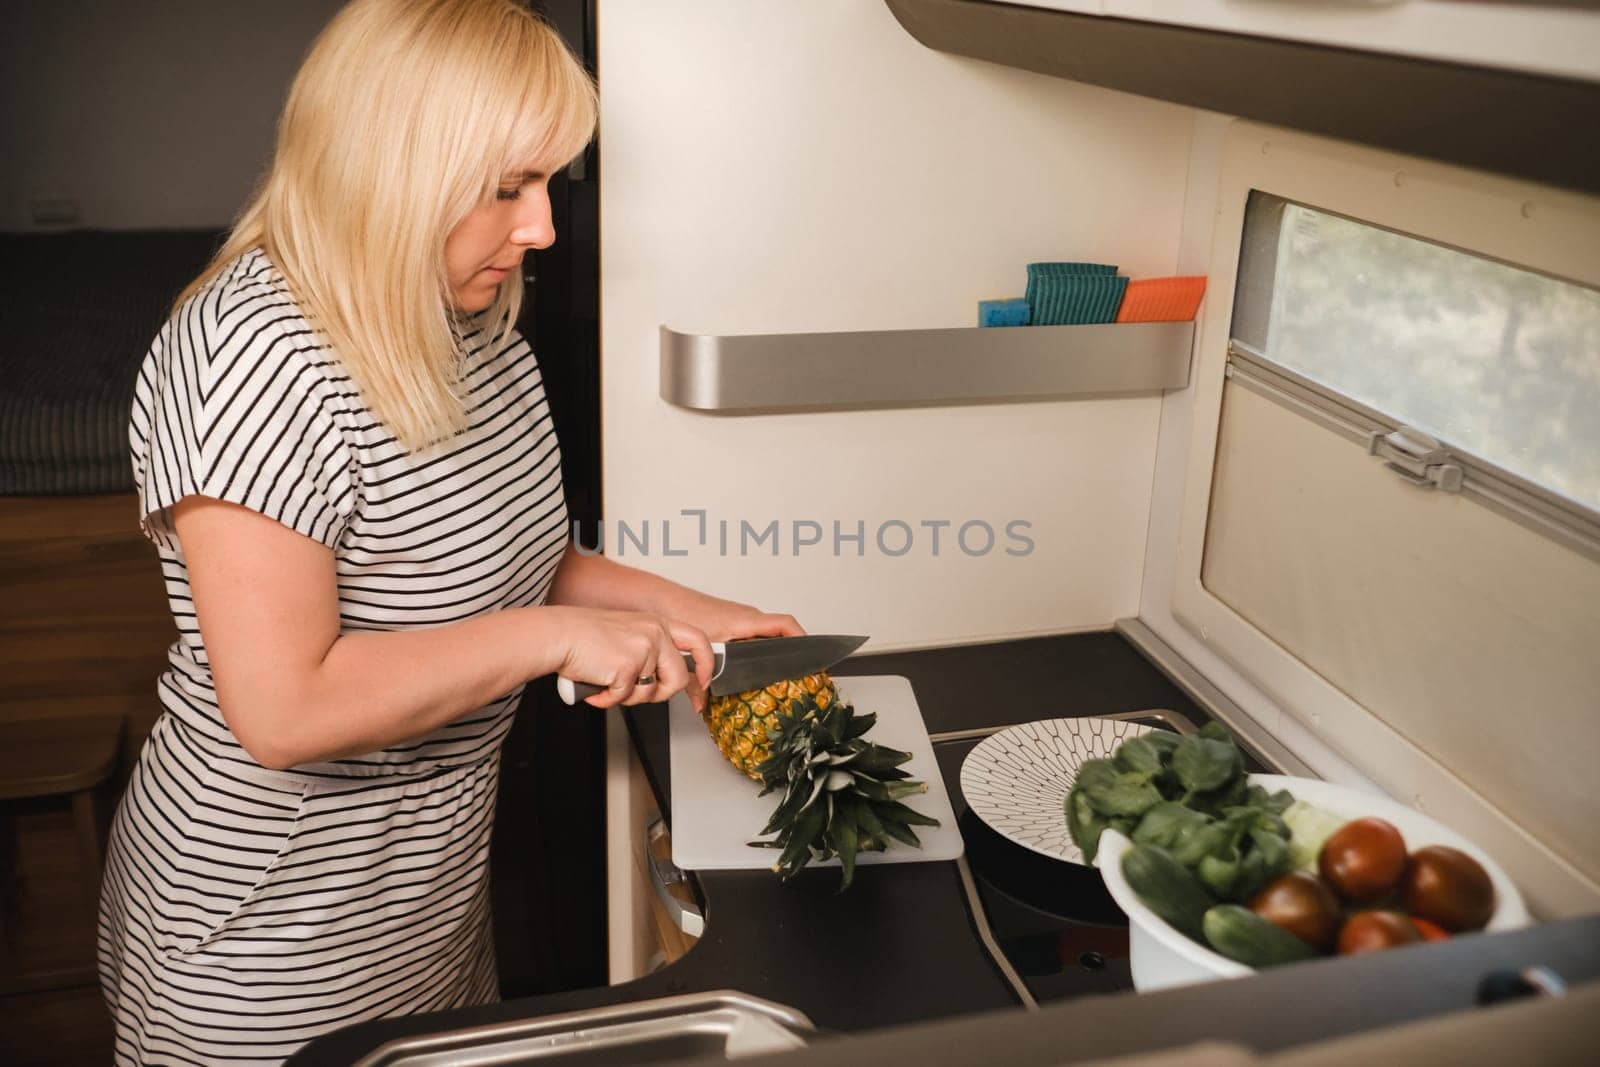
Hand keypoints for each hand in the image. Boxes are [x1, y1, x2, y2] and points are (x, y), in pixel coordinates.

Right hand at [554, 608, 715, 709]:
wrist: (558, 635)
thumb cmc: (585, 636)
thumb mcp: (628, 633)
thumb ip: (651, 651)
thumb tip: (665, 679)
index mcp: (658, 623)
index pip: (698, 641)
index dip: (706, 665)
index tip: (703, 682)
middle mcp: (655, 633)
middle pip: (678, 678)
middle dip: (660, 694)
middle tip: (639, 694)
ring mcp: (644, 649)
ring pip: (650, 693)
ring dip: (627, 697)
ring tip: (608, 683)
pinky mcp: (628, 666)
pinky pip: (625, 698)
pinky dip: (607, 699)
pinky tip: (596, 686)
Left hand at [656, 590, 805, 712]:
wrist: (660, 599)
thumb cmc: (680, 613)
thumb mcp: (695, 653)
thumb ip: (699, 683)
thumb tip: (702, 704)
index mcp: (745, 620)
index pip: (785, 625)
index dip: (802, 639)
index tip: (812, 655)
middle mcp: (745, 616)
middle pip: (780, 632)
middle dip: (789, 650)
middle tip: (797, 669)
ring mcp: (738, 617)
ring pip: (763, 634)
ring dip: (771, 648)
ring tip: (777, 668)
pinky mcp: (729, 620)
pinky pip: (751, 633)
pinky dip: (754, 646)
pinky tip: (747, 662)